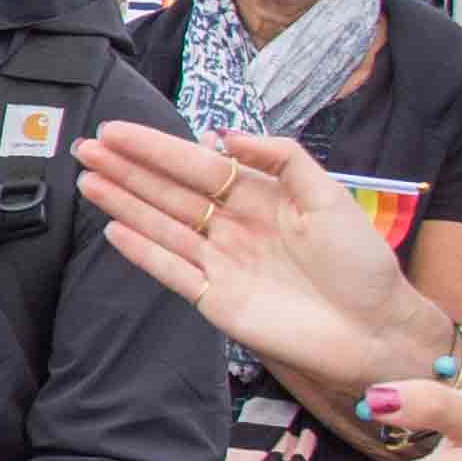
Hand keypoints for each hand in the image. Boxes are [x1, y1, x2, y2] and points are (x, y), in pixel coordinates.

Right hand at [82, 121, 434, 399]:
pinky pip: (171, 272)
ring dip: (124, 205)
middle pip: (169, 193)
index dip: (155, 148)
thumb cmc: (361, 263)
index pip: (196, 165)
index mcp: (257, 196)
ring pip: (162, 227)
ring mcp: (220, 263)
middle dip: (127, 170)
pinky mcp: (215, 300)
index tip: (116, 131)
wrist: (375, 329)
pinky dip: (144, 253)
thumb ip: (283, 157)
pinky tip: (115, 232)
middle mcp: (232, 226)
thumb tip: (224, 136)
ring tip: (88, 181)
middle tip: (85, 149)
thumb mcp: (330, 196)